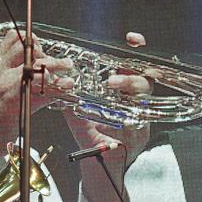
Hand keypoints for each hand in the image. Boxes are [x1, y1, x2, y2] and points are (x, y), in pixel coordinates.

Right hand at [0, 30, 72, 162]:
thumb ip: (9, 70)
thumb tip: (32, 61)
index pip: (12, 38)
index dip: (30, 39)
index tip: (40, 46)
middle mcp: (1, 72)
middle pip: (28, 48)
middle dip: (46, 52)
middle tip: (59, 60)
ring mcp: (11, 85)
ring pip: (39, 66)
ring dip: (57, 65)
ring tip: (67, 67)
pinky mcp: (21, 101)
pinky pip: (47, 89)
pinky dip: (60, 87)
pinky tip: (67, 86)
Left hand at [62, 31, 161, 201]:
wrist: (99, 163)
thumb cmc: (91, 134)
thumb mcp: (78, 111)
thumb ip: (71, 95)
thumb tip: (56, 79)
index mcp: (123, 88)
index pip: (134, 63)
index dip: (136, 49)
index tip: (131, 38)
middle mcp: (136, 99)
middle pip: (145, 78)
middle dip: (132, 73)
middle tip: (113, 79)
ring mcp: (141, 114)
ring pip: (145, 96)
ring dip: (130, 88)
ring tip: (113, 86)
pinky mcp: (141, 133)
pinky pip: (139, 123)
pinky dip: (125, 122)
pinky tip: (112, 124)